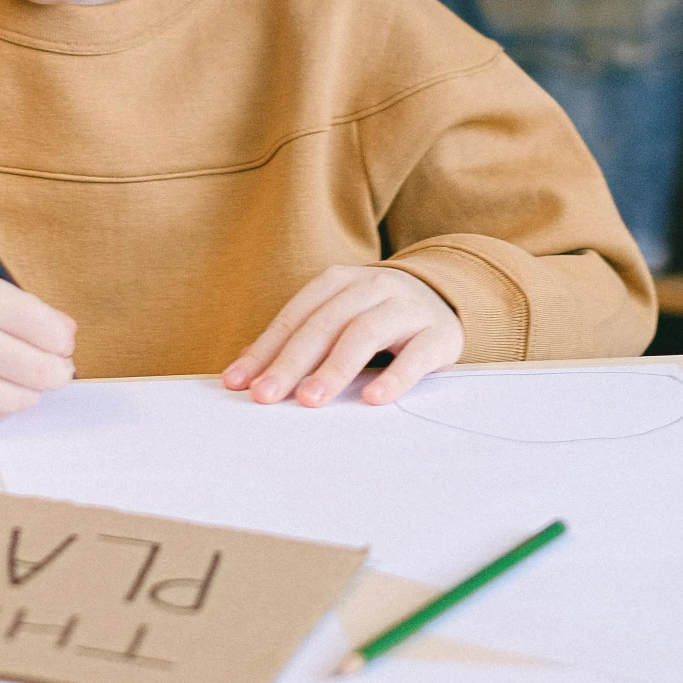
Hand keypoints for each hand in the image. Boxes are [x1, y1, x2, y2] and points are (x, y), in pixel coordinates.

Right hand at [0, 259, 76, 430]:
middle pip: (43, 371)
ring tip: (13, 372)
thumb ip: (16, 307)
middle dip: (56, 369)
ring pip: (21, 401)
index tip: (59, 339)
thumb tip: (66, 337)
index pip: (50, 331)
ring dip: (27, 390)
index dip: (61, 338)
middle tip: (53, 365)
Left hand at [222, 265, 462, 407]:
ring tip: (310, 400)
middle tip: (267, 396)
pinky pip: (416, 356)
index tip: (238, 383)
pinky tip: (372, 398)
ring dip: (333, 369)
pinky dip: (394, 377)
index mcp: (338, 282)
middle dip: (291, 363)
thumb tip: (243, 366)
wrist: (444, 296)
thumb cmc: (377, 315)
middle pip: (323, 325)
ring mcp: (406, 308)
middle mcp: (370, 288)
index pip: (294, 318)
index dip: (265, 350)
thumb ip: (295, 339)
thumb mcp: (337, 316)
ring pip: (363, 334)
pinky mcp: (438, 334)